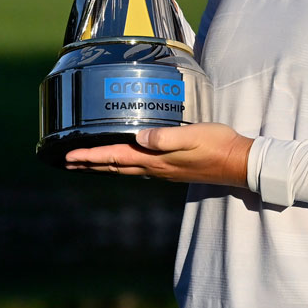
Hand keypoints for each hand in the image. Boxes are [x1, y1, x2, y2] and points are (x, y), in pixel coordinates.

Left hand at [63, 124, 253, 186]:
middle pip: (116, 167)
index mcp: (156, 159)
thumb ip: (165, 137)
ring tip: (89, 163)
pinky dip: (124, 165)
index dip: (91, 157)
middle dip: (91, 164)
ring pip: (126, 169)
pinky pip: (140, 169)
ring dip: (105, 166)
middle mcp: (156, 168)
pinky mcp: (173, 169)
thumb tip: (139, 137)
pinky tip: (125, 162)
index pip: (116, 157)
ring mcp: (165, 171)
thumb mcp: (192, 136)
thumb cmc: (218, 145)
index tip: (68, 157)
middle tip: (68, 163)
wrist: (239, 163)